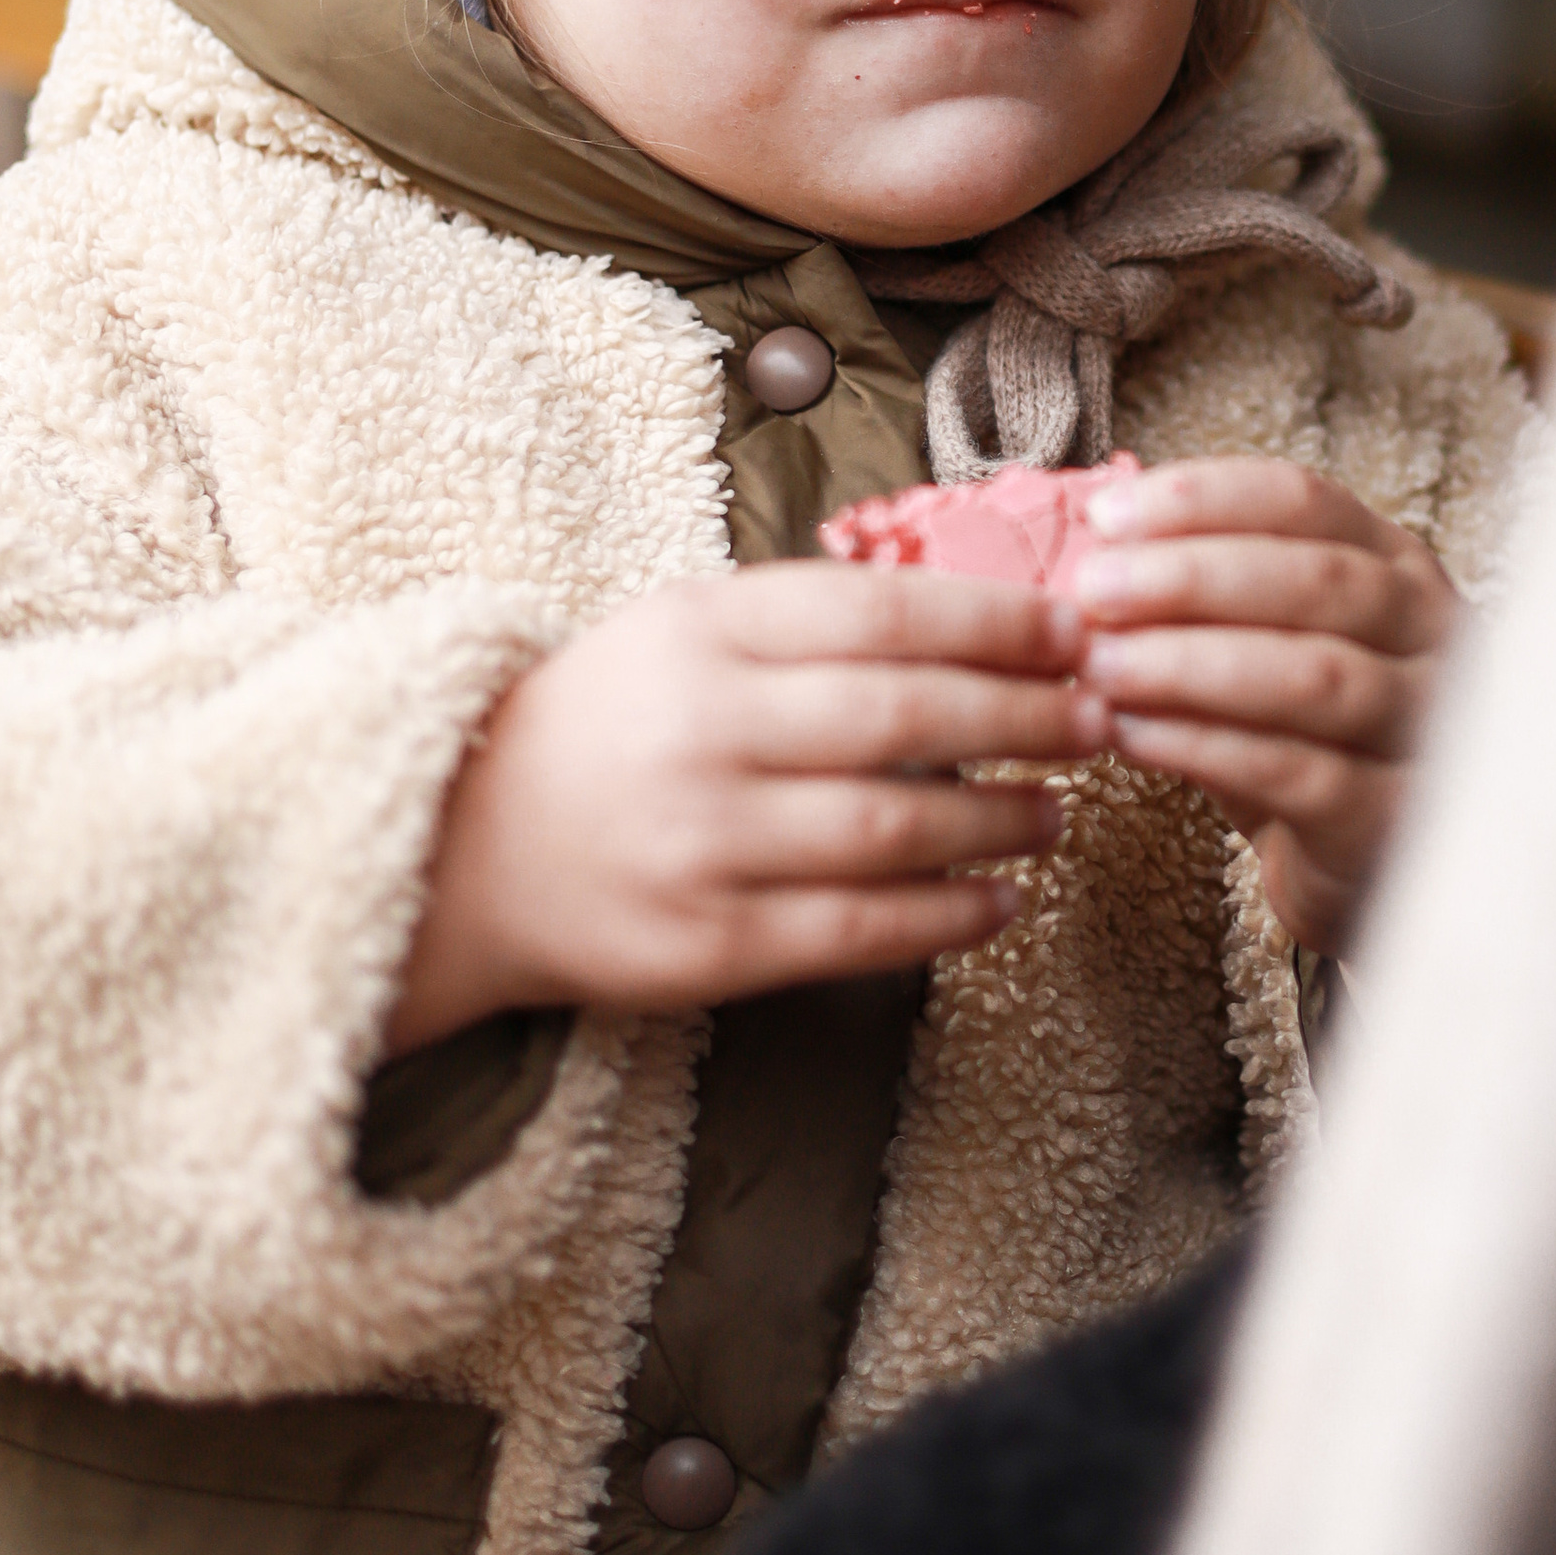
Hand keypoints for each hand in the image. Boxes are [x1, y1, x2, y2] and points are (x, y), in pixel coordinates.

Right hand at [390, 571, 1108, 1049]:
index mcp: (703, 630)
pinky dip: (945, 916)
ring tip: (1059, 808)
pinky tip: (1002, 900)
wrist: (455, 845)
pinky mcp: (701, 943)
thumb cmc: (608, 723)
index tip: (1074, 630)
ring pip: (892, 827)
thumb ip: (813, 618)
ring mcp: (700, 842)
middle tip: (1100, 717)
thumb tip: (982, 612)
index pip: (882, 612)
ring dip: (1002, 820)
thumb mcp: (685, 630)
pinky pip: (855, 930)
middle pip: (904, 716)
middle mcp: (703, 729)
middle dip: (1026, 716)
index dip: (998, 621)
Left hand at [1073, 458, 1458, 952]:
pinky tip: (1134, 736)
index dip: (1203, 499)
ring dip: (1192, 664)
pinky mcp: (1398, 814)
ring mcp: (1429, 723)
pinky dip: (1207, 747)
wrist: (1356, 863)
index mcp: (1394, 564)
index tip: (1104, 514)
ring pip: (1314, 676)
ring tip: (1100, 666)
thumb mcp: (1259, 644)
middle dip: (1191, 577)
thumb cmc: (1297, 734)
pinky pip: (1301, 772)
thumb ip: (1196, 598)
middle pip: (1317, 580)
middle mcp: (1430, 632)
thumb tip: (1093, 554)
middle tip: (1091, 588)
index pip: (1304, 501)